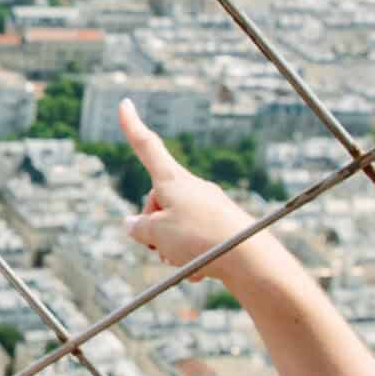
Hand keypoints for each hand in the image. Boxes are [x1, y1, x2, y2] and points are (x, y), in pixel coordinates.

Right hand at [118, 98, 285, 288]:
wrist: (249, 259)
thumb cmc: (200, 240)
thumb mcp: (157, 234)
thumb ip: (138, 227)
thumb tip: (133, 224)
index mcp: (172, 180)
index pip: (147, 147)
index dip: (132, 126)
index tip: (125, 103)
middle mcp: (190, 187)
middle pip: (156, 202)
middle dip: (152, 227)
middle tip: (161, 246)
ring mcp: (207, 206)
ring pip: (174, 225)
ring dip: (170, 247)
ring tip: (183, 261)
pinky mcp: (220, 225)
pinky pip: (194, 240)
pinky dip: (190, 257)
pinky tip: (200, 271)